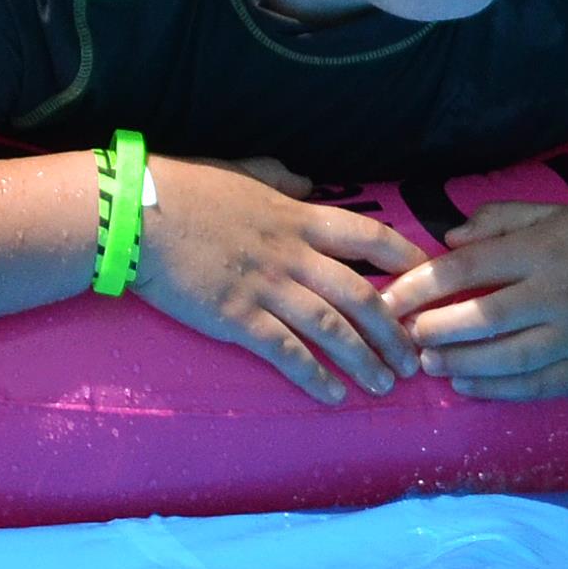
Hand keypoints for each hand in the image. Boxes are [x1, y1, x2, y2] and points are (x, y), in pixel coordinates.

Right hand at [136, 156, 422, 401]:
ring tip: (386, 385)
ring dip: (364, 360)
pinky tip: (333, 396)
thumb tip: (305, 181)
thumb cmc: (186, 189)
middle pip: (362, 296)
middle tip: (415, 358)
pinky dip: (315, 377)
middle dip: (394, 331)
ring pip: (333, 330)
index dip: (405, 260)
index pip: (369, 238)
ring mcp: (268, 288)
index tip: (429, 281)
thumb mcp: (242, 172)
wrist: (139, 213)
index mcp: (298, 218)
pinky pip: (288, 354)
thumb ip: (279, 178)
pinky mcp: (239, 318)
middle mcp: (294, 256)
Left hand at [382, 200, 567, 400]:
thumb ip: (499, 219)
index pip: (468, 268)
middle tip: (404, 335)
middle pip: (482, 318)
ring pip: (504, 359)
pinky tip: (464, 385)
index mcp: (545, 251)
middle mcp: (559, 295)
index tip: (390, 298)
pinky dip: (493, 391)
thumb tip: (448, 239)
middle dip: (433, 329)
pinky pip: (532, 387)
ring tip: (428, 362)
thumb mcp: (555, 215)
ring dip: (457, 363)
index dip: (421, 285)